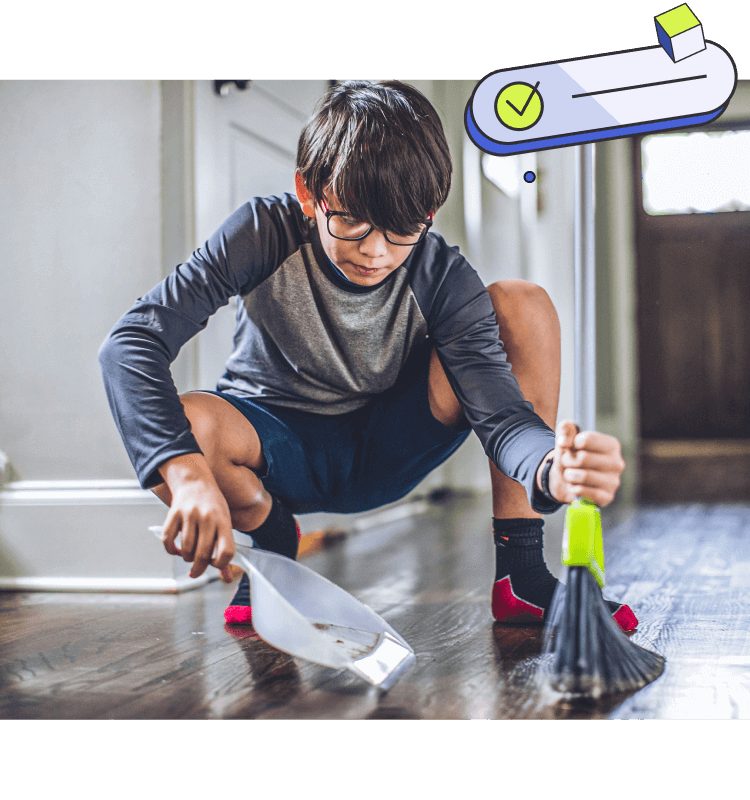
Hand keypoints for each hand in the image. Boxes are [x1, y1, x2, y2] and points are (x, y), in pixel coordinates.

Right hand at [160, 458, 234, 578]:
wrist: (195, 481)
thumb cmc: (213, 506)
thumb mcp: (224, 523)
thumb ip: (225, 550)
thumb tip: (228, 578)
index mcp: (223, 520)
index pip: (227, 551)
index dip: (221, 564)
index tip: (216, 564)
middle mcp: (207, 517)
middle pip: (203, 554)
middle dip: (199, 569)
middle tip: (196, 572)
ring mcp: (189, 515)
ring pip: (186, 550)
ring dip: (186, 559)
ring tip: (189, 556)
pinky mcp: (173, 514)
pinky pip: (168, 541)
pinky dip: (172, 551)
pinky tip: (177, 550)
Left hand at [543, 419, 625, 506]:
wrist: (566, 480)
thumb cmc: (570, 456)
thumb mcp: (566, 438)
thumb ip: (565, 429)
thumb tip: (565, 440)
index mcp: (611, 445)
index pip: (586, 439)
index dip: (572, 444)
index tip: (572, 447)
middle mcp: (617, 463)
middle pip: (583, 458)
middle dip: (567, 460)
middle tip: (568, 462)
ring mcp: (614, 482)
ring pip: (582, 476)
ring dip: (568, 475)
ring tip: (570, 474)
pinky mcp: (607, 497)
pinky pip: (583, 492)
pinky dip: (573, 488)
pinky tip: (575, 486)